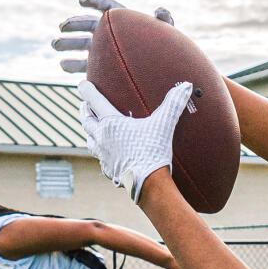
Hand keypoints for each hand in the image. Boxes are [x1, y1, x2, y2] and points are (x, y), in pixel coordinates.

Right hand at [52, 0, 174, 74]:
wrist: (159, 74)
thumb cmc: (165, 51)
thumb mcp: (166, 34)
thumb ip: (164, 21)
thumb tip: (160, 10)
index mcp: (122, 21)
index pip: (106, 6)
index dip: (94, 1)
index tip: (81, 2)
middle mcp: (110, 34)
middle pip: (88, 25)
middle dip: (73, 25)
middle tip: (61, 27)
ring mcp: (103, 51)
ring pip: (81, 44)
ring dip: (67, 43)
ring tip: (55, 44)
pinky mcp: (100, 67)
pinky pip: (83, 65)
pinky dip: (72, 64)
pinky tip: (62, 65)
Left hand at [79, 79, 195, 200]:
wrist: (148, 184)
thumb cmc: (153, 151)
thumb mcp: (164, 124)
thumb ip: (173, 104)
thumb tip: (186, 86)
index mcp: (111, 123)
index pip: (94, 101)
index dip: (87, 90)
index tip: (82, 84)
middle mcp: (102, 138)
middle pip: (86, 121)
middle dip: (84, 111)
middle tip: (84, 104)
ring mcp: (103, 155)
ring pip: (89, 140)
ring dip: (88, 131)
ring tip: (90, 127)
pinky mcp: (108, 170)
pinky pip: (99, 158)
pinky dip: (99, 151)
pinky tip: (104, 153)